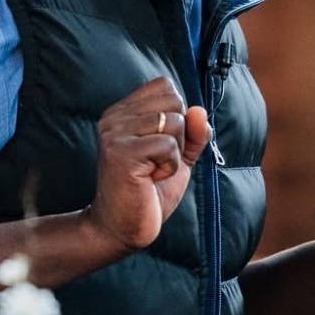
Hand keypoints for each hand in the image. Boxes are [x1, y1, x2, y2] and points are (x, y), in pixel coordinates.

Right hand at [87, 79, 209, 252]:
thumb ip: (193, 133)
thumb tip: (200, 111)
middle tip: (157, 161)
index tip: (161, 145)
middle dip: (179, 134)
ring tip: (152, 171)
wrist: (122, 227)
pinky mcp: (121, 153)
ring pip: (174, 122)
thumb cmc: (148, 192)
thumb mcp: (179, 157)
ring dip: (174, 154)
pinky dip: (169, 166)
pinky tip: (151, 179)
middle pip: (173, 100)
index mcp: (123, 112)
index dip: (178, 115)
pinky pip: (168, 145)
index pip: (164, 86)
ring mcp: (115, 134)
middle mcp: (114, 118)